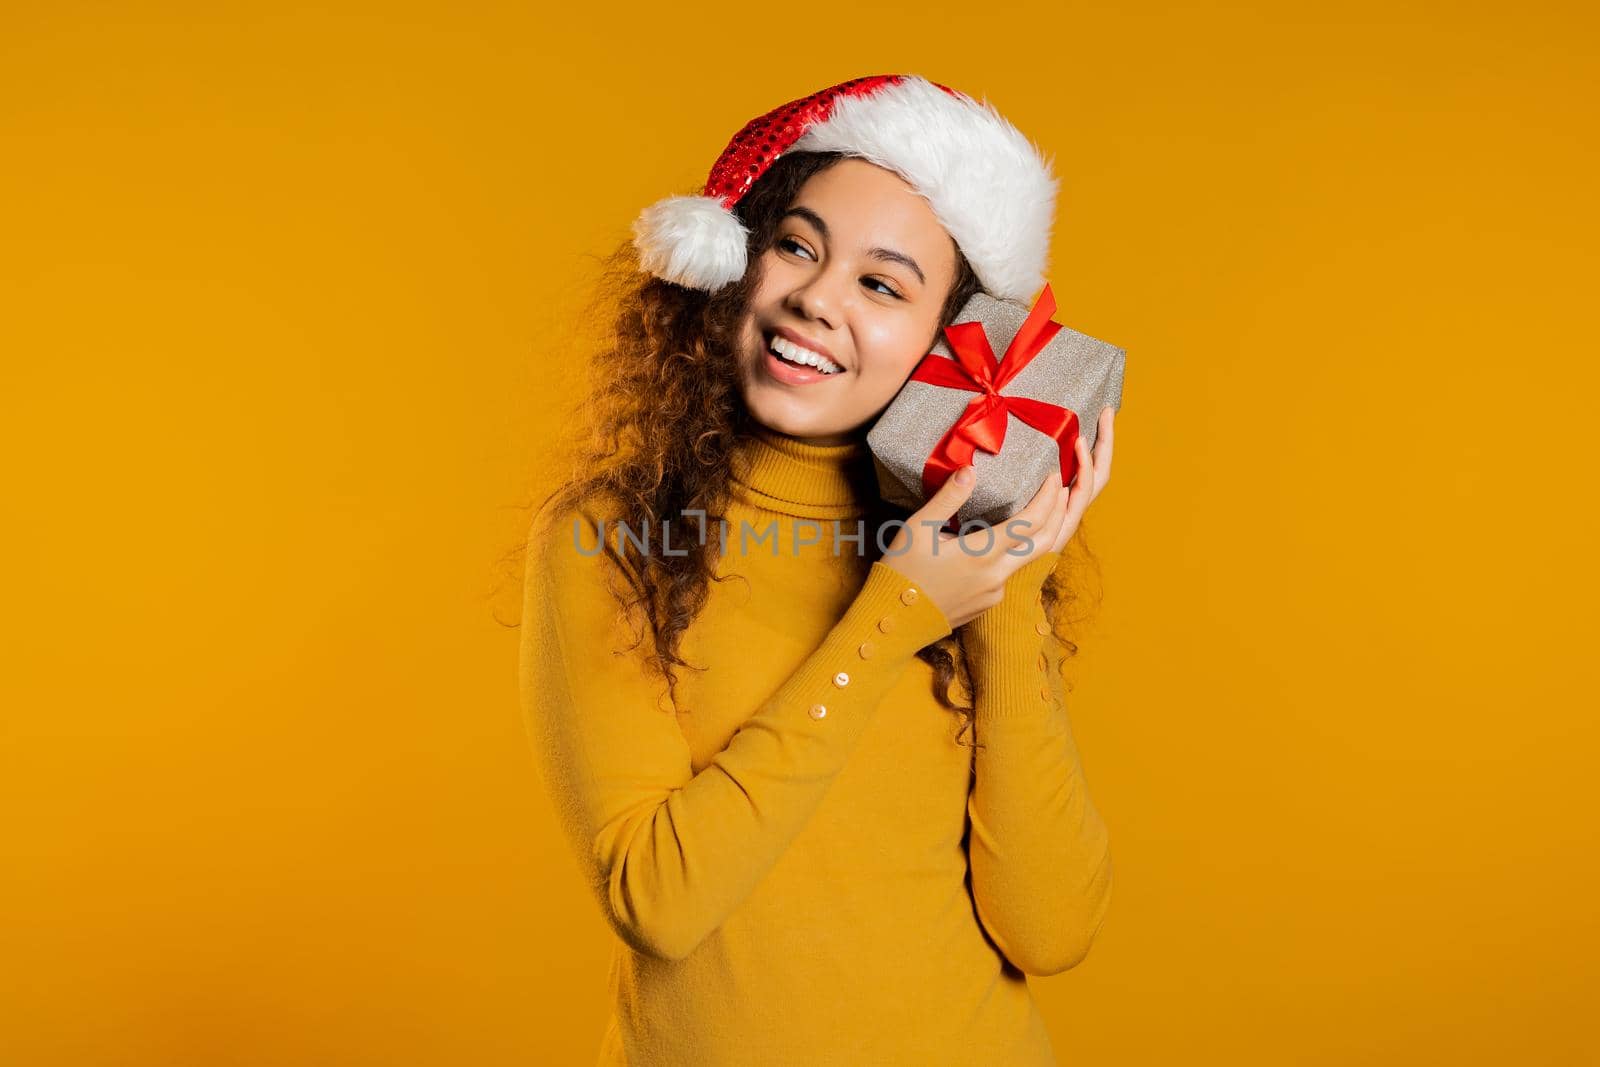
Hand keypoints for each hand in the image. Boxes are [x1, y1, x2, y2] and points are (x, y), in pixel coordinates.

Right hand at [880, 405, 1115, 627]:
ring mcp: (995, 593)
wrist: (893, 622)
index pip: (1030, 521)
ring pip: (1028, 560)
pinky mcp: (988, 604)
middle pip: (1043, 542)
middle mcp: (997, 576)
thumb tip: (970, 470)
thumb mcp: (918, 528)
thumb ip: (948, 498)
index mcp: (982, 554)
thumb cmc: (901, 572)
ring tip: (1038, 511)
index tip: (1055, 476)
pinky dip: (1016, 553)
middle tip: (1061, 490)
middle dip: (1057, 513)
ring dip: (1038, 534)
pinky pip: (1009, 575)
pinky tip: (1005, 542)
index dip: (1048, 497)